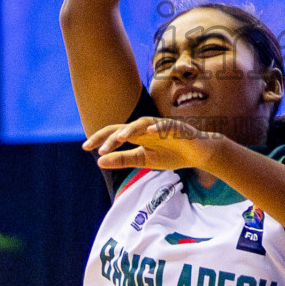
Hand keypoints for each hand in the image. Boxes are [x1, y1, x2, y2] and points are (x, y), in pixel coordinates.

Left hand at [84, 116, 221, 172]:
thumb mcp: (144, 160)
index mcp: (138, 135)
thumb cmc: (172, 154)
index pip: (115, 133)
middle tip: (98, 148)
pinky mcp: (176, 129)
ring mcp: (161, 127)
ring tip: (119, 138)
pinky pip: (165, 127)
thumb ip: (123, 160)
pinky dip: (156, 128)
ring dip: (130, 130)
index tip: (85, 147)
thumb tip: (99, 161)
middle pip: (125, 127)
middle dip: (111, 137)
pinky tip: (148, 132)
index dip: (101, 138)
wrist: (199, 154)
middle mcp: (146, 128)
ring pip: (142, 124)